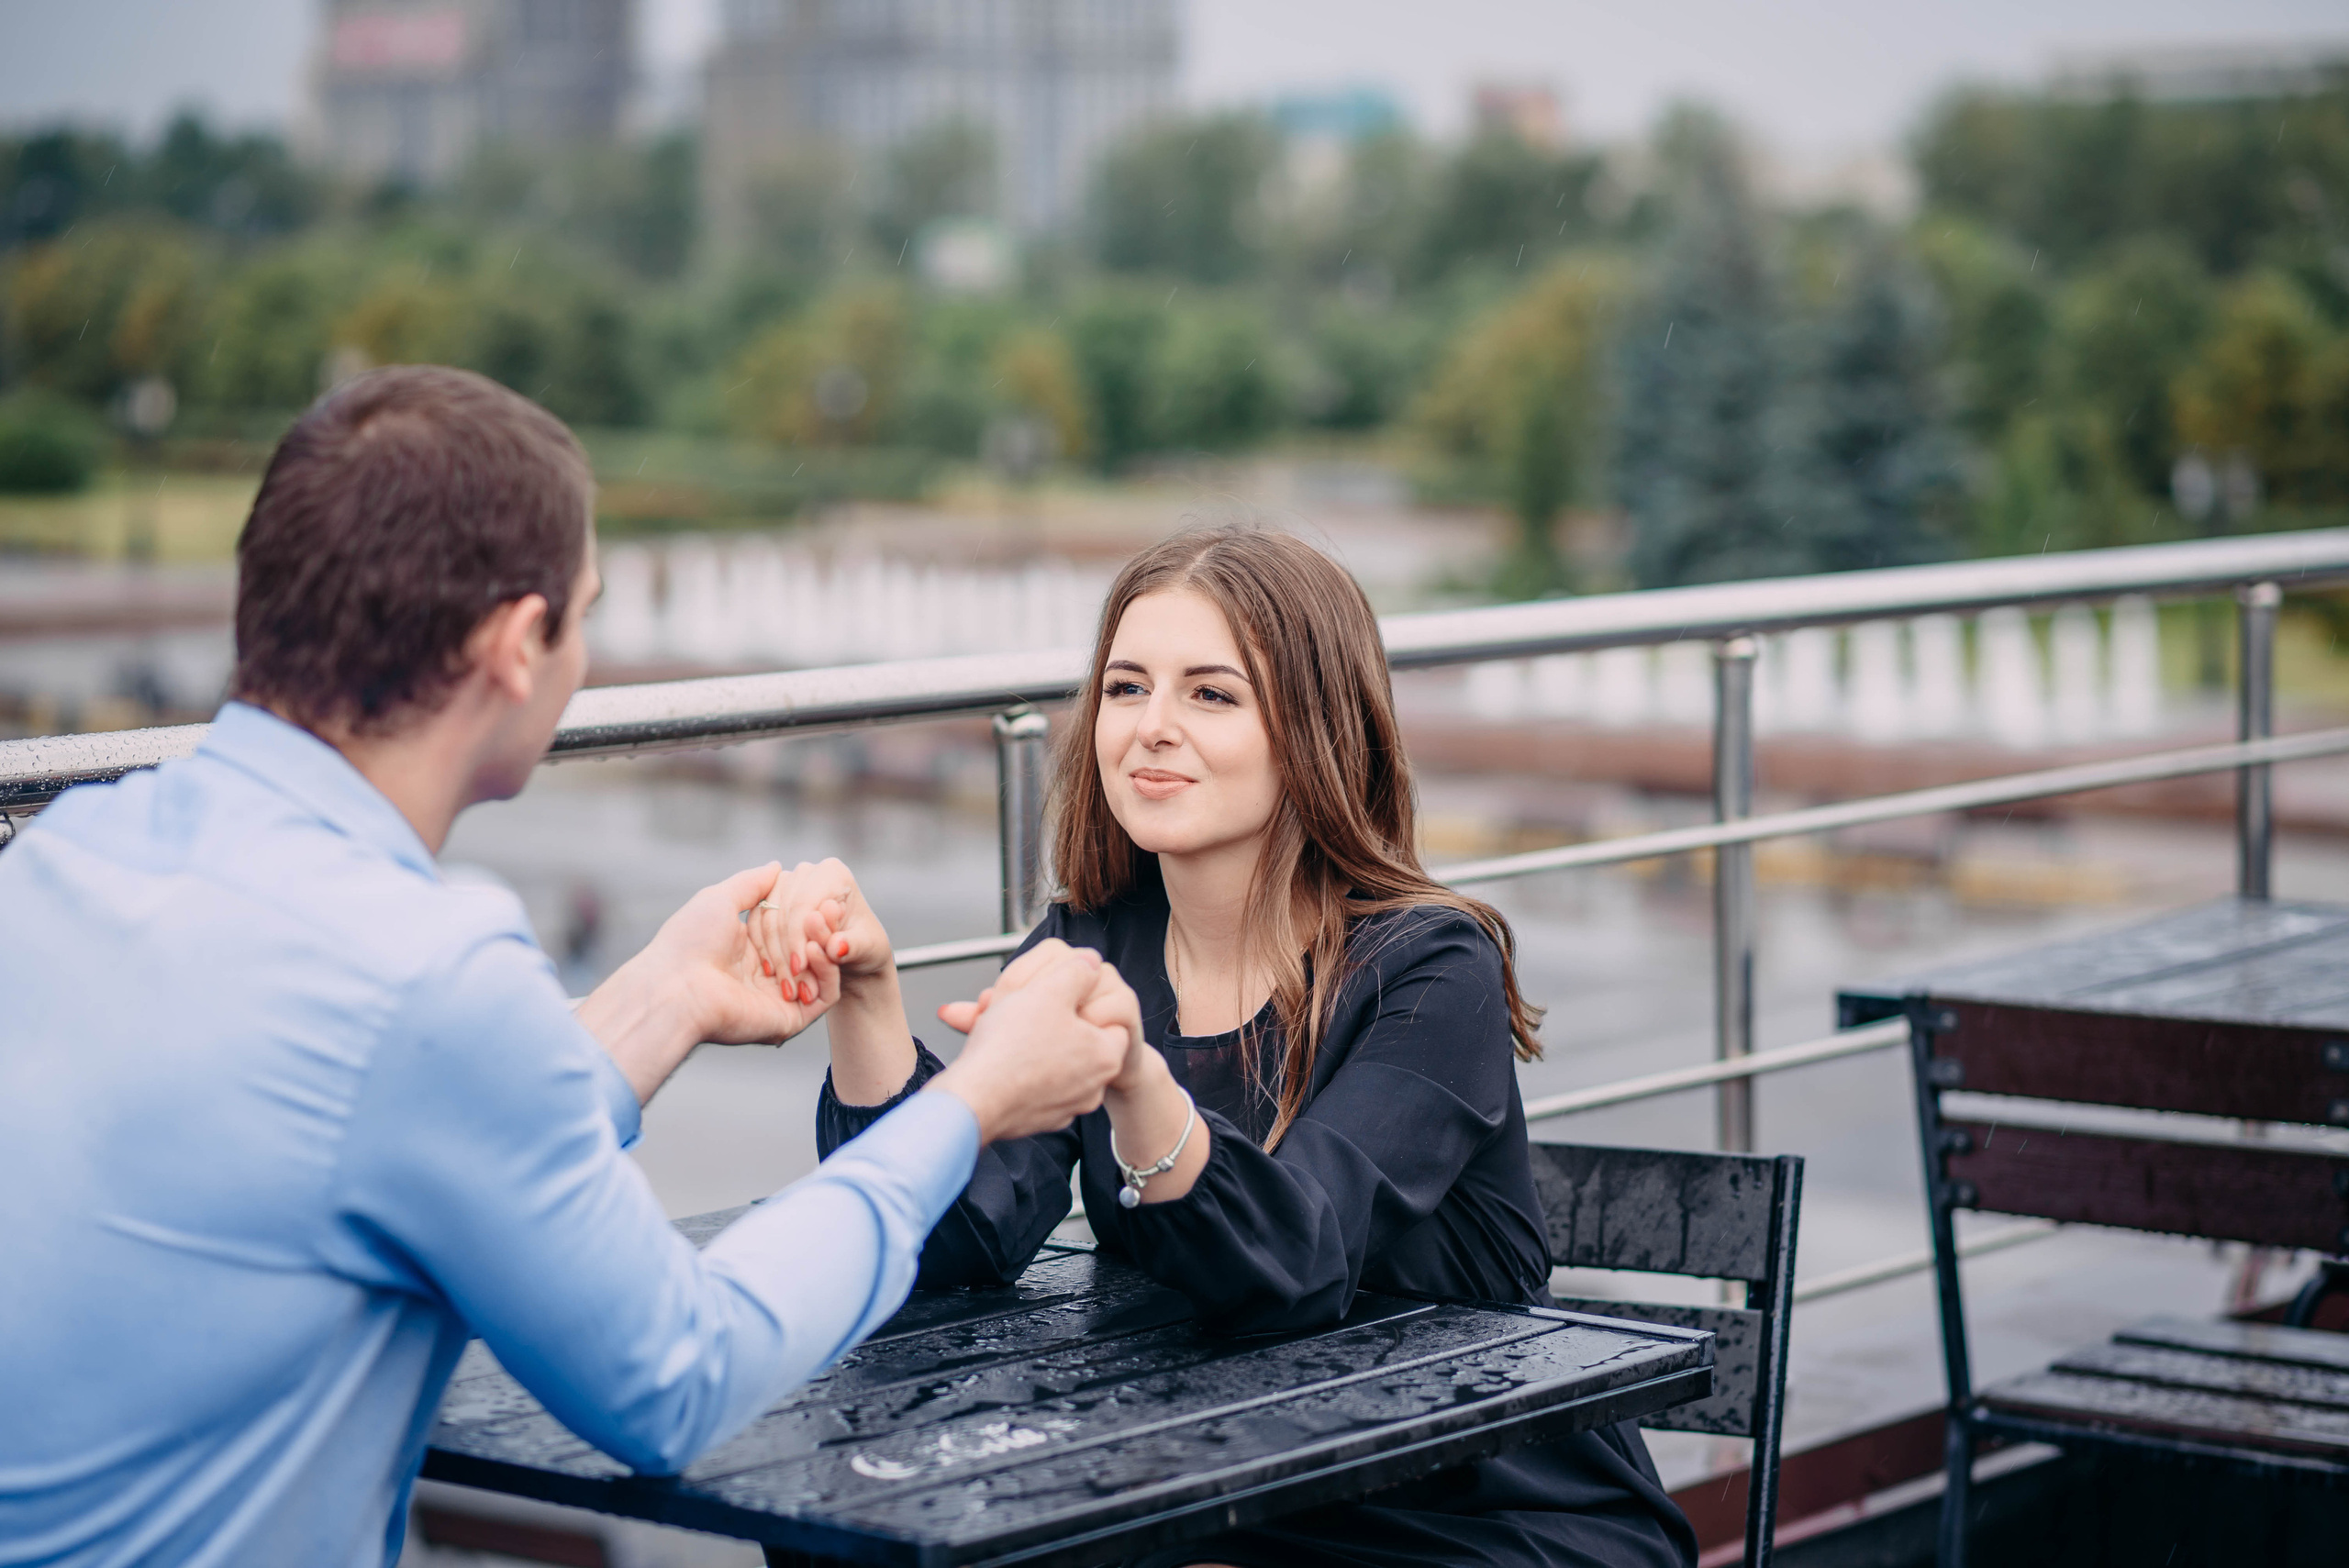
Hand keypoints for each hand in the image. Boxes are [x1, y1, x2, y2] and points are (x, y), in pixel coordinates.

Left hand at [577, 863, 837, 1103]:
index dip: (805, 913)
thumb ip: (751, 884)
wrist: (675, 987)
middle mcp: (765, 977)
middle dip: (820, 928)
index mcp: (748, 951)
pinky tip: (817, 949)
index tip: (819, 895)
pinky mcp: (790, 1019)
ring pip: (821, 972)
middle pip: (809, 950)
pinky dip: (828, 971)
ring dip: (826, 945)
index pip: (790, 930)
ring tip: (820, 922)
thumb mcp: (721, 899)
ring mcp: (779, 999)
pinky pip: (825, 997)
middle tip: (830, 907)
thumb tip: (776, 867)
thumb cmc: (689, 942)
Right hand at [747, 858, 892, 1001]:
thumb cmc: (864, 945)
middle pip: (782, 910)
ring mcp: (784, 883)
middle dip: (785, 949)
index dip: (798, 938)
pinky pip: (755, 923)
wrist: (852, 950)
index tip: (798, 969)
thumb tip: (836, 946)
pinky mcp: (768, 899)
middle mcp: (806, 871)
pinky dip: (762, 949)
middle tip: (791, 983)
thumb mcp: (868, 948)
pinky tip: (772, 972)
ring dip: (773, 953)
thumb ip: (853, 946)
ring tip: (786, 983)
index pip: (804, 904)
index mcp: (833, 872)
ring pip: (765, 918)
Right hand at [929, 943, 1131, 1142]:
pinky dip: (1018, 1072)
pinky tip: (998, 1057)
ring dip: (1034, 1045)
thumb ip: (1077, 971)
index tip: (1059, 995)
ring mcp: (1064, 1108)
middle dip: (1053, 1021)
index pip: (1108, 1017)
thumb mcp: (1048, 990)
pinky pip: (1032, 1086)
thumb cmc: (1009, 1048)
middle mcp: (1092, 1088)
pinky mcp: (1037, 1120)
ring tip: (1008, 1030)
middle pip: (1079, 1040)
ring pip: (1053, 1063)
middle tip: (1029, 1008)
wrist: (970, 1101)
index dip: (1082, 999)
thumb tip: (1089, 962)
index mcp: (1105, 1057)